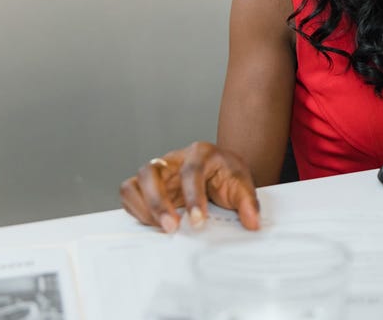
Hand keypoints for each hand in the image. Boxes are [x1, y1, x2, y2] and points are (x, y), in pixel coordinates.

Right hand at [120, 141, 260, 232]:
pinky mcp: (146, 184)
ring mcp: (157, 170)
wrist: (218, 171)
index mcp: (200, 153)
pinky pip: (130, 193)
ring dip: (144, 207)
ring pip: (136, 181)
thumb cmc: (226, 175)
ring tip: (161, 229)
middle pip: (153, 171)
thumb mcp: (242, 185)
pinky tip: (152, 225)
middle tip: (172, 227)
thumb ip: (248, 203)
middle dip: (159, 202)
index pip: (191, 171)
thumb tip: (253, 223)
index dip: (193, 196)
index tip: (199, 221)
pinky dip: (136, 209)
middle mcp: (173, 158)